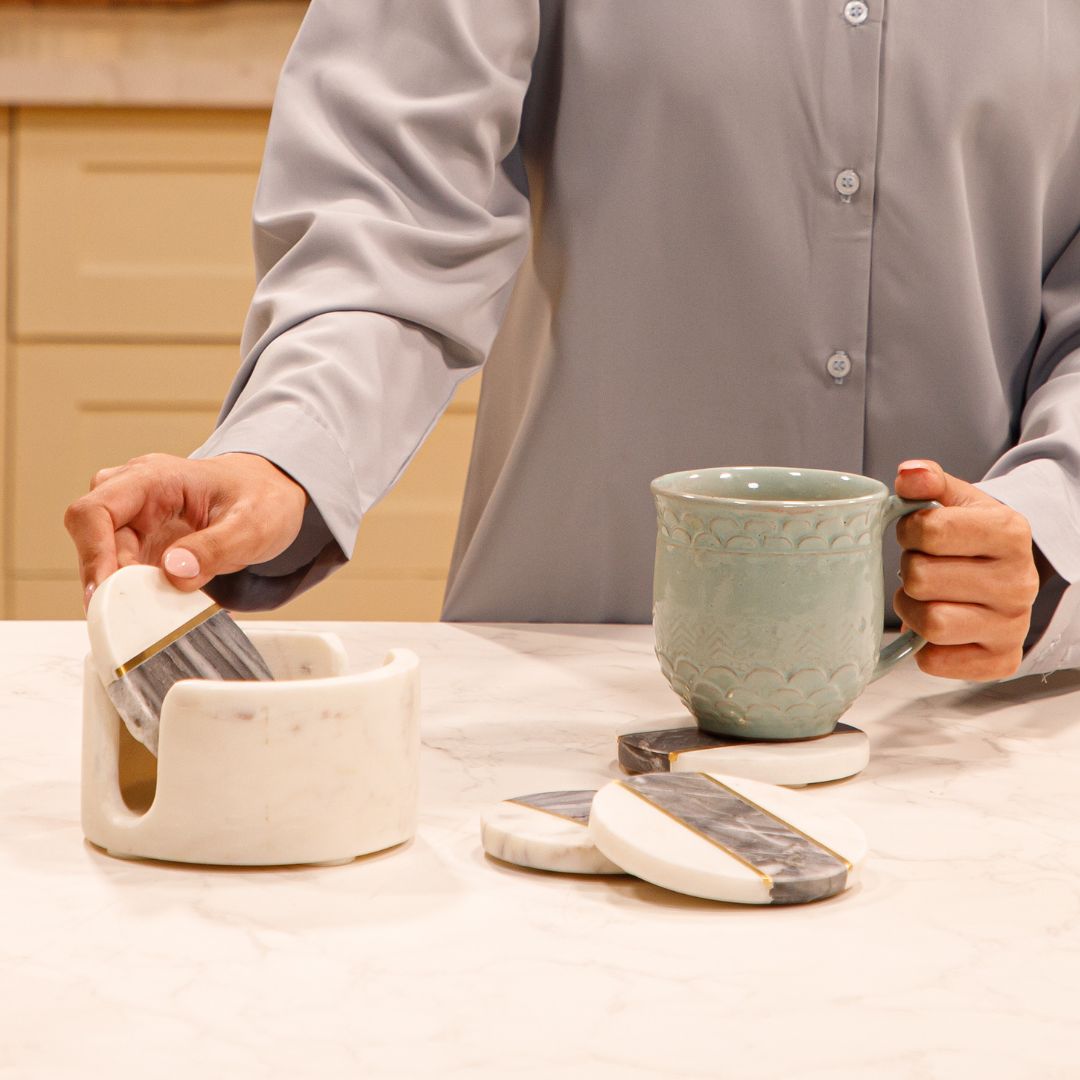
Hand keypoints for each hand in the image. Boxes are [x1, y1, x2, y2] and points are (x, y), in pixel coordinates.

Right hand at [64, 452, 307, 610]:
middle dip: (107, 579)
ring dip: (121, 590)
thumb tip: (174, 572)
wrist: (270, 496)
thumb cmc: (262, 498)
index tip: (105, 591)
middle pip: (93, 538)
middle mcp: (135, 495)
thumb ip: (216, 547)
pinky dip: (136, 593)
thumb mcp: (253, 525)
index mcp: (155, 478)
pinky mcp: (144, 543)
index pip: (97, 510)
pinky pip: (125, 571)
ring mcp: (136, 520)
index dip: (92, 552)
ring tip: (153, 614)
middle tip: (134, 615)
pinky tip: (159, 609)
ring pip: (104, 559)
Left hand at [892, 459, 1041, 679]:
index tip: (916, 534)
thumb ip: (928, 481)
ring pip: (930, 623)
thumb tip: (908, 474)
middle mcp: (1018, 582)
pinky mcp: (1000, 660)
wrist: (1003, 574)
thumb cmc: (969, 537)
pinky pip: (935, 662)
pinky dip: (923, 647)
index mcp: (1010, 533)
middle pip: (921, 579)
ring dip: (911, 610)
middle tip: (921, 568)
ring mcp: (1013, 625)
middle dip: (909, 571)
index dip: (908, 531)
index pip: (928, 531)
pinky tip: (936, 628)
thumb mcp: (954, 500)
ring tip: (924, 597)